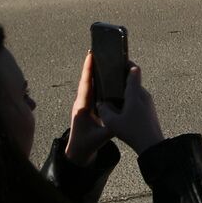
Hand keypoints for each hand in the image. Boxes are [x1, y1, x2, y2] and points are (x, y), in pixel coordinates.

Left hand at [64, 51, 112, 165]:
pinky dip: (98, 80)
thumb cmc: (87, 144)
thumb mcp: (101, 136)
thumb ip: (112, 127)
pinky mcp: (88, 106)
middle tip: (98, 49)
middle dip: (92, 65)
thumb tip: (124, 115)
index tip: (90, 55)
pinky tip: (105, 74)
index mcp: (82, 107)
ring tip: (103, 57)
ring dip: (95, 71)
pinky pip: (93, 89)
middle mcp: (82, 102)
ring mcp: (84, 103)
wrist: (77, 153)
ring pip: (90, 84)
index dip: (88, 69)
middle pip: (87, 80)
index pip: (86, 84)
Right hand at [96, 64, 163, 154]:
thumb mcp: (112, 122)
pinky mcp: (149, 109)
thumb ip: (104, 110)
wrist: (152, 144)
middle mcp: (143, 94)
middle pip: (134, 80)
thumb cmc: (133, 132)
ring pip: (136, 91)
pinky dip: (129, 99)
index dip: (127, 63)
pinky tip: (121, 108)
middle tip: (111, 77)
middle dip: (123, 78)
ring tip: (113, 94)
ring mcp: (148, 102)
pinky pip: (138, 99)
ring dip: (126, 90)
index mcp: (135, 93)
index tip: (119, 59)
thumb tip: (101, 102)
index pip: (134, 71)